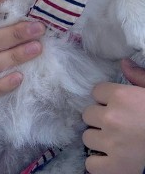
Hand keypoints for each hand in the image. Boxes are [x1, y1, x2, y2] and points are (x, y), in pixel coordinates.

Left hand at [83, 59, 144, 173]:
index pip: (96, 91)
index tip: (119, 106)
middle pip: (88, 114)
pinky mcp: (114, 166)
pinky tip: (112, 159)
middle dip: (100, 119)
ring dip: (99, 140)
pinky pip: (90, 164)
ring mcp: (111, 144)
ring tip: (118, 141)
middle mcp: (112, 118)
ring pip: (87, 137)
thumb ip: (139, 77)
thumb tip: (123, 62)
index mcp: (123, 97)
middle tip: (119, 125)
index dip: (107, 99)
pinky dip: (99, 164)